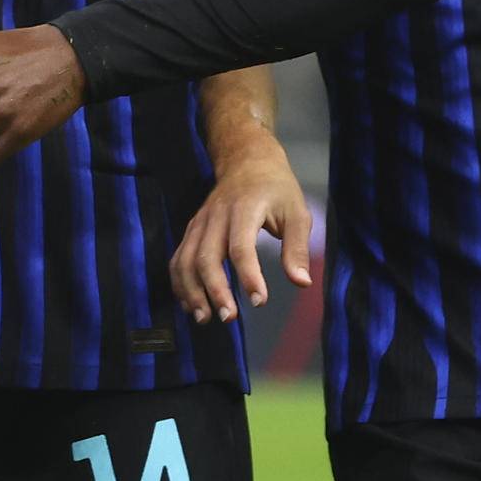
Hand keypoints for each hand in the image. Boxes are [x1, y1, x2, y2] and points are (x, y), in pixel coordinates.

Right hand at [170, 146, 312, 323]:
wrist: (247, 161)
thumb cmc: (277, 190)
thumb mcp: (297, 213)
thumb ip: (297, 248)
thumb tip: (301, 283)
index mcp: (244, 209)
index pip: (240, 247)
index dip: (248, 276)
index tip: (259, 301)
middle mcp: (216, 217)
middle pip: (206, 257)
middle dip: (215, 290)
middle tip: (228, 318)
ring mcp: (199, 223)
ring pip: (186, 260)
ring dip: (192, 291)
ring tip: (205, 318)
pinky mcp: (191, 230)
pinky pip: (178, 259)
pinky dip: (180, 284)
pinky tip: (191, 305)